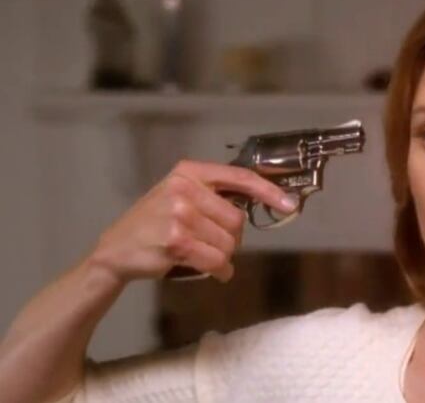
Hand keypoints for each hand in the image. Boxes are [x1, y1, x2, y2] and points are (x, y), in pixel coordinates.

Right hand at [87, 160, 297, 283]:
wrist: (115, 250)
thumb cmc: (153, 224)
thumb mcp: (179, 197)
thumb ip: (213, 195)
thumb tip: (259, 203)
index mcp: (188, 172)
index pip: (239, 177)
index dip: (268, 191)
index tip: (290, 204)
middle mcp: (184, 188)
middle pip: (237, 219)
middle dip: (231, 238)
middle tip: (209, 243)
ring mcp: (179, 214)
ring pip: (229, 243)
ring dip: (223, 257)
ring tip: (201, 256)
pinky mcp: (176, 241)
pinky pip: (218, 261)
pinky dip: (220, 271)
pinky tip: (210, 271)